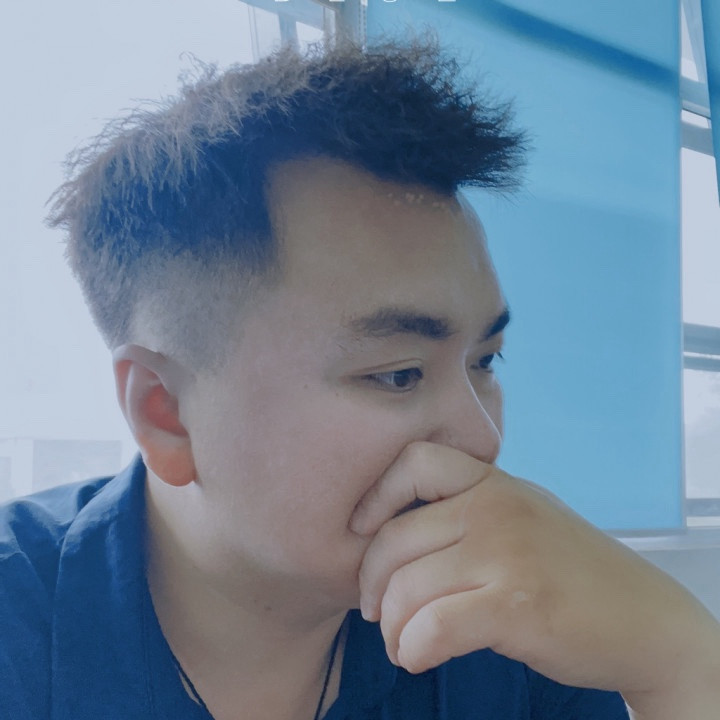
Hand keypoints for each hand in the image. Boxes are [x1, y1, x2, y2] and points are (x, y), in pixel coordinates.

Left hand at [350, 442, 719, 716]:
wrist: (643, 619)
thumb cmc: (570, 568)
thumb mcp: (522, 515)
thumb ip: (468, 512)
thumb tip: (391, 535)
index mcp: (494, 481)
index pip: (415, 460)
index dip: (376, 495)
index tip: (361, 530)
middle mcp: (496, 507)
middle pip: (395, 538)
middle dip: (370, 583)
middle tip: (375, 611)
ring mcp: (507, 553)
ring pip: (407, 589)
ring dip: (391, 628)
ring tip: (400, 643)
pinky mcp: (516, 605)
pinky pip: (432, 627)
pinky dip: (411, 649)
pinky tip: (416, 658)